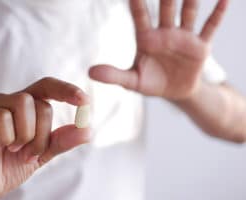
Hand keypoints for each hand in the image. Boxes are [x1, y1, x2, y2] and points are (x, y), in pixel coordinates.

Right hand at [0, 77, 89, 199]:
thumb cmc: (11, 164)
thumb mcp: (43, 152)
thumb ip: (62, 140)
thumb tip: (88, 130)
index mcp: (25, 106)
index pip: (48, 87)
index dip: (66, 90)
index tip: (85, 101)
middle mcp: (8, 100)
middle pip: (40, 103)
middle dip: (42, 135)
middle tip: (30, 153)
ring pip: (23, 104)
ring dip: (25, 136)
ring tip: (14, 150)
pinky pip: (2, 117)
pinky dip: (6, 138)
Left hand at [89, 0, 228, 99]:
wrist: (174, 91)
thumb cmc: (151, 83)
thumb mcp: (132, 81)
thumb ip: (113, 75)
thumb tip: (90, 72)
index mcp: (146, 38)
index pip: (139, 15)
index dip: (135, 0)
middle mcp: (164, 32)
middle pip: (165, 7)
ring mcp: (183, 37)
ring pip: (187, 12)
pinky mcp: (200, 45)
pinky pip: (209, 27)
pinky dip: (217, 14)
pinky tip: (224, 0)